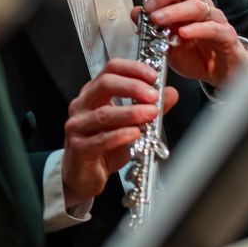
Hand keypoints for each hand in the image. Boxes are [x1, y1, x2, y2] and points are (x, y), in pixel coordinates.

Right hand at [62, 60, 176, 207]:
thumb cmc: (104, 149)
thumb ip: (149, 108)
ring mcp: (77, 126)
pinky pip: (101, 139)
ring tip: (150, 114)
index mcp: (93, 94)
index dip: (133, 69)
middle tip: (153, 95)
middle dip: (132, 87)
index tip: (153, 76)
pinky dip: (121, 135)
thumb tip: (170, 93)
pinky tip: (135, 133)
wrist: (85, 177)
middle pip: (105, 84)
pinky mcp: (79, 147)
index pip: (111, 69)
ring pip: (104, 114)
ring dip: (131, 112)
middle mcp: (82, 106)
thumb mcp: (131, 126)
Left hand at [140, 0, 246, 86]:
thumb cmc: (195, 54)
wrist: (220, 75)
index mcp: (187, 0)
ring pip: (196, 5)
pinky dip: (196, 30)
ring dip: (174, 11)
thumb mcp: (165, 42)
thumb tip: (136, 12)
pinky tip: (183, 33)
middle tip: (150, 8)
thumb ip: (150, 27)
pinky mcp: (226, 37)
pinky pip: (213, 29)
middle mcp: (201, 5)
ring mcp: (215, 20)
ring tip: (157, 20)